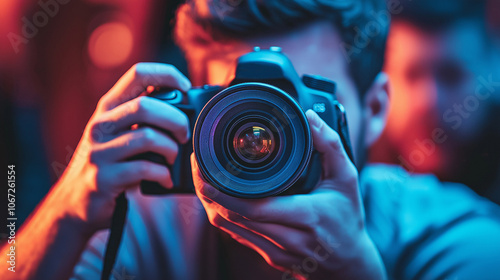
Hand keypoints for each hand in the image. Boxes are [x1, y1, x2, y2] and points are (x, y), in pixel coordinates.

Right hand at [52, 63, 190, 232]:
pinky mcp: (103, 178)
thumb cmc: (109, 161)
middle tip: (184, 135)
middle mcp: (101, 124)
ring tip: (173, 159)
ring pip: (147, 137)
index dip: (168, 75)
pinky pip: (144, 169)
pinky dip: (164, 175)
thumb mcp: (118, 131)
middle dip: (176, 120)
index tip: (187, 89)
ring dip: (171, 149)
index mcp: (109, 107)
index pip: (138, 73)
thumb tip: (187, 104)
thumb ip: (143, 116)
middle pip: (145, 106)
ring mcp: (99, 151)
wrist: (75, 201)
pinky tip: (166, 179)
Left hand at [191, 110, 385, 278]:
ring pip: (230, 227)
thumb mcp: (347, 179)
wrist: (348, 263)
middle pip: (235, 217)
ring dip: (212, 203)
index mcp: (307, 217)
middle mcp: (288, 238)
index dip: (224, 194)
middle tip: (198, 166)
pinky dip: (224, 214)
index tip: (205, 175)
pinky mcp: (268, 256)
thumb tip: (310, 117)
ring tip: (202, 177)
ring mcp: (275, 251)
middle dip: (209, 192)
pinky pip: (237, 235)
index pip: (255, 208)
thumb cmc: (347, 218)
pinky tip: (218, 197)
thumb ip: (330, 145)